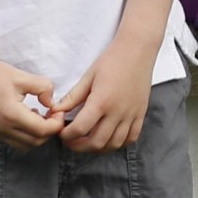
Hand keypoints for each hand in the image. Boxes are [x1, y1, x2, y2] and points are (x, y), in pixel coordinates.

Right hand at [0, 43, 62, 149]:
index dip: (56, 123)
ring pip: (25, 144)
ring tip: (40, 115)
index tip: (58, 111)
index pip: (42, 131)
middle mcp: (3, 128)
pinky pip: (14, 140)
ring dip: (37, 134)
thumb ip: (43, 88)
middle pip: (36, 141)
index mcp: (12, 115)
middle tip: (53, 114)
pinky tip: (26, 116)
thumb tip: (51, 103)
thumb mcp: (23, 77)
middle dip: (49, 130)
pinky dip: (25, 134)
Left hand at [54, 36, 156, 152]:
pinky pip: (131, 138)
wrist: (138, 50)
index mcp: (101, 101)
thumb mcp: (88, 76)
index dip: (67, 135)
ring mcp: (131, 115)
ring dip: (97, 148)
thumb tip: (56, 111)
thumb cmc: (111, 60)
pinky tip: (109, 138)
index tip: (61, 132)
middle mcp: (118, 112)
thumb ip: (72, 97)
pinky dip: (118, 143)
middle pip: (96, 142)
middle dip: (79, 146)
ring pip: (114, 144)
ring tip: (87, 141)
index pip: (80, 129)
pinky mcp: (141, 114)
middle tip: (70, 141)